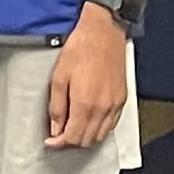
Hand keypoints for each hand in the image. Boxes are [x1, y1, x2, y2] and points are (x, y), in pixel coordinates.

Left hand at [47, 3, 130, 149]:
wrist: (104, 31)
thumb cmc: (81, 48)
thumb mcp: (59, 76)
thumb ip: (57, 106)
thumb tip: (55, 128)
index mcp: (85, 103)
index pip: (73, 137)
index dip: (59, 143)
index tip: (51, 141)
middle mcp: (103, 108)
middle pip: (87, 140)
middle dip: (71, 141)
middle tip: (59, 134)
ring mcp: (115, 104)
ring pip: (101, 136)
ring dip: (86, 137)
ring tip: (74, 128)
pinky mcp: (122, 98)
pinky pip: (112, 124)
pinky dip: (100, 129)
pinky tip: (90, 120)